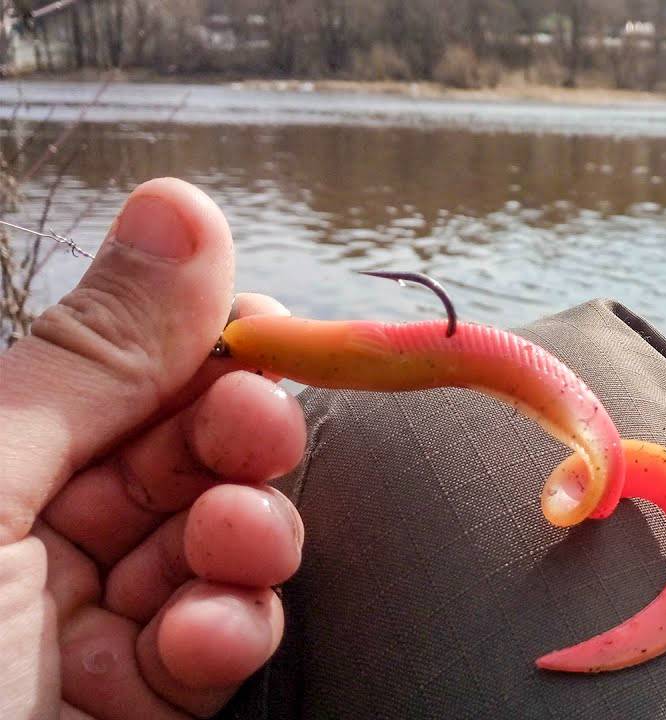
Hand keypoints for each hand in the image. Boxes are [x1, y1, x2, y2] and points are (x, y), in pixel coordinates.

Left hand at [0, 179, 306, 718]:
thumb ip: (97, 352)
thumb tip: (186, 205)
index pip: (118, 367)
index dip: (198, 343)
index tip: (262, 331)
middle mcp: (30, 525)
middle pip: (181, 450)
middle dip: (235, 439)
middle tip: (251, 441)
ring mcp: (85, 617)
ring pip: (215, 543)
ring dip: (243, 540)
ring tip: (224, 550)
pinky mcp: (131, 701)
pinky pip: (211, 645)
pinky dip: (226, 633)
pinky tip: (197, 639)